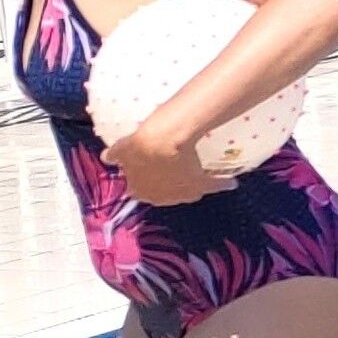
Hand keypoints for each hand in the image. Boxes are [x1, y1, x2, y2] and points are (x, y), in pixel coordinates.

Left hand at [110, 120, 227, 206]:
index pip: (140, 190)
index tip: (149, 171)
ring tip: (199, 175)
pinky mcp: (202, 185)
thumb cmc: (139, 145)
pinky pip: (214, 185)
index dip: (144, 180)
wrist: (164, 140)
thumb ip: (115, 155)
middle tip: (173, 172)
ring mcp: (182, 192)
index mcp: (139, 190)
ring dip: (192, 184)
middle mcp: (161, 197)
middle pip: (165, 193)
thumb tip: (107, 157)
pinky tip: (230, 182)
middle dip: (167, 185)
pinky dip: (221, 183)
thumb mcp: (123, 148)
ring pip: (188, 190)